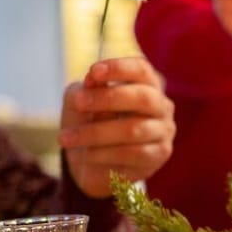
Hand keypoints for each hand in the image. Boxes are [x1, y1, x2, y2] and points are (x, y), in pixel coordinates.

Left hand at [59, 57, 175, 197]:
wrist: (92, 163)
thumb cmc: (90, 123)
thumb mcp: (81, 101)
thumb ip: (86, 89)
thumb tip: (92, 80)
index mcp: (146, 84)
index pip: (141, 69)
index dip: (120, 68)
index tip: (94, 71)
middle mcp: (161, 105)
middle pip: (143, 97)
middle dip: (108, 98)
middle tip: (79, 103)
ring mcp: (164, 131)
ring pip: (134, 130)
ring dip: (96, 133)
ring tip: (67, 138)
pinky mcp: (159, 155)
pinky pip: (132, 153)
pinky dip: (104, 153)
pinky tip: (86, 155)